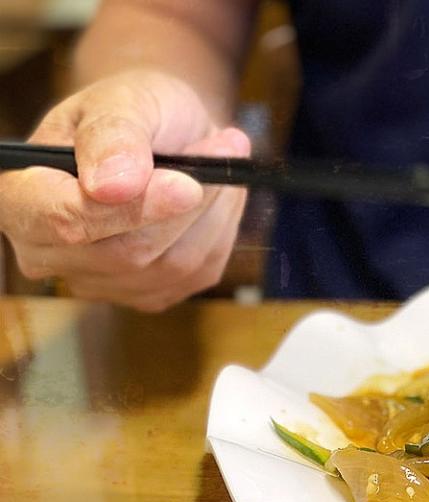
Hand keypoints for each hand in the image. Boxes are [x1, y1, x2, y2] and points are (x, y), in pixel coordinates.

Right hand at [0, 70, 249, 311]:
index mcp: (21, 197)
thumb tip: (112, 185)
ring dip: (214, 210)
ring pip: (173, 265)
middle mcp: (48, 252)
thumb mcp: (121, 99)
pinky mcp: (148, 294)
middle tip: (227, 146)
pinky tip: (216, 195)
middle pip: (129, 252)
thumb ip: (112, 135)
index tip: (186, 183)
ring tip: (221, 157)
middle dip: (190, 201)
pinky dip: (220, 228)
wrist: (163, 133)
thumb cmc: (133, 111)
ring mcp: (98, 281)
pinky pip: (199, 272)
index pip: (66, 221)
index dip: (130, 209)